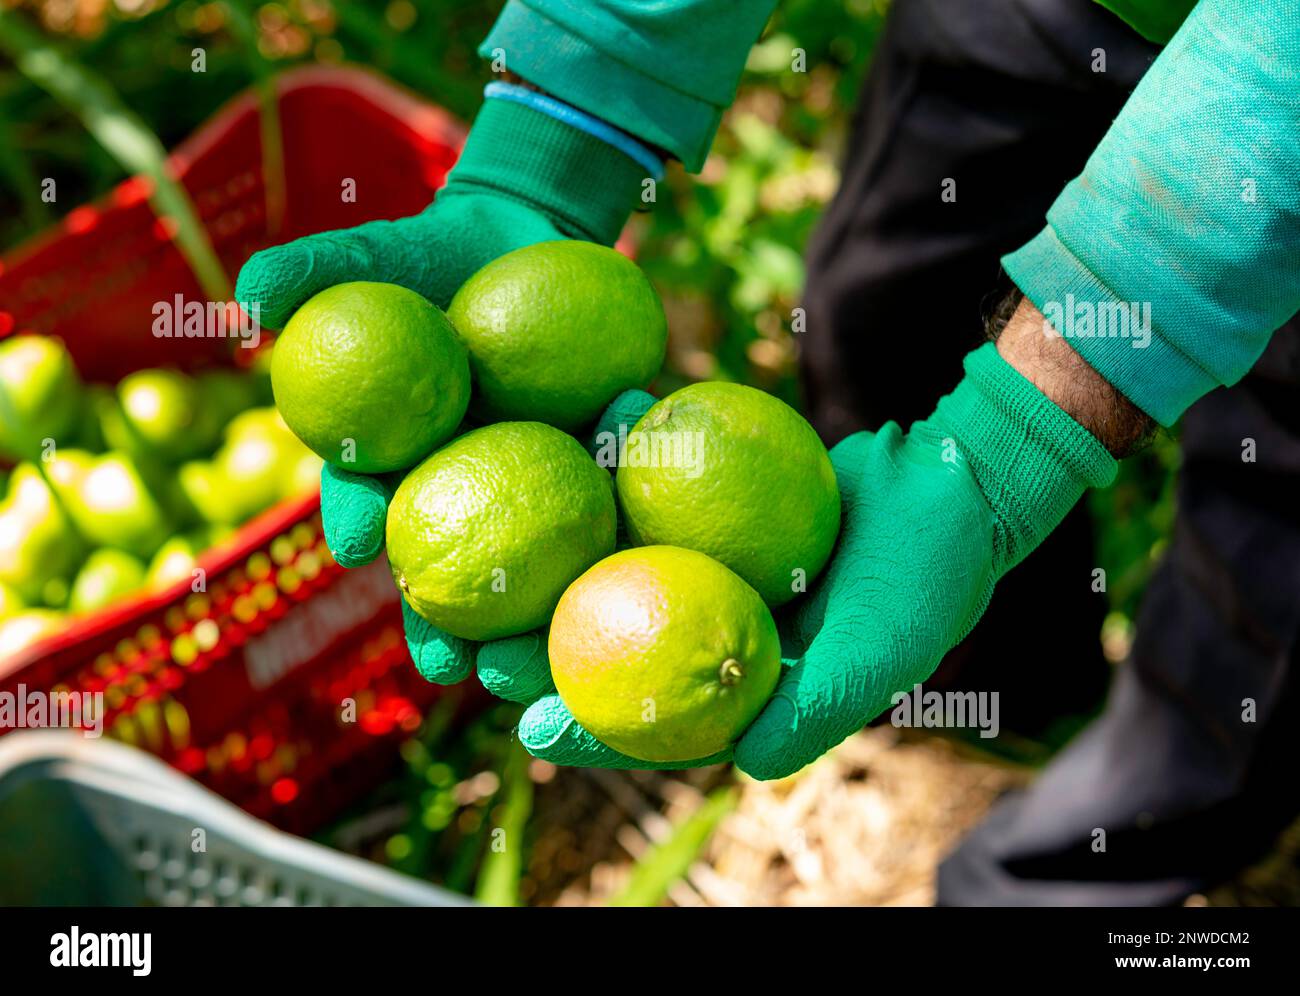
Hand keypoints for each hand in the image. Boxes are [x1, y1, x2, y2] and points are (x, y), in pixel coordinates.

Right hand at [235, 90, 646, 696]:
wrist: (524, 239)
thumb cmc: (431, 255)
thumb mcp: (370, 257)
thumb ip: (312, 272)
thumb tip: (246, 300)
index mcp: (392, 452)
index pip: (366, 493)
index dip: (360, 520)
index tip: (360, 545)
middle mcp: (455, 481)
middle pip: (448, 562)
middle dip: (446, 623)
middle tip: (450, 669)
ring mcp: (525, 480)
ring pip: (527, 563)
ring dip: (528, 625)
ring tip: (529, 672)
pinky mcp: (590, 467)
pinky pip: (604, 496)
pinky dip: (611, 526)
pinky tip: (626, 561)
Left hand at [521, 343, 1117, 777]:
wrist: (954, 480)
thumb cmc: (927, 573)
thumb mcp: (881, 647)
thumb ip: (816, 705)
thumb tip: (742, 761)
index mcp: (746, 681)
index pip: (661, 722)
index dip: (599, 732)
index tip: (535, 732)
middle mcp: (713, 623)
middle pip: (615, 647)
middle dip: (547, 655)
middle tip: (481, 653)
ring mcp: (707, 561)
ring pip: (615, 568)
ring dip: (556, 564)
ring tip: (492, 564)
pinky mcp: (707, 502)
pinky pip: (650, 489)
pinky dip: (620, 463)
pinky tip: (578, 439)